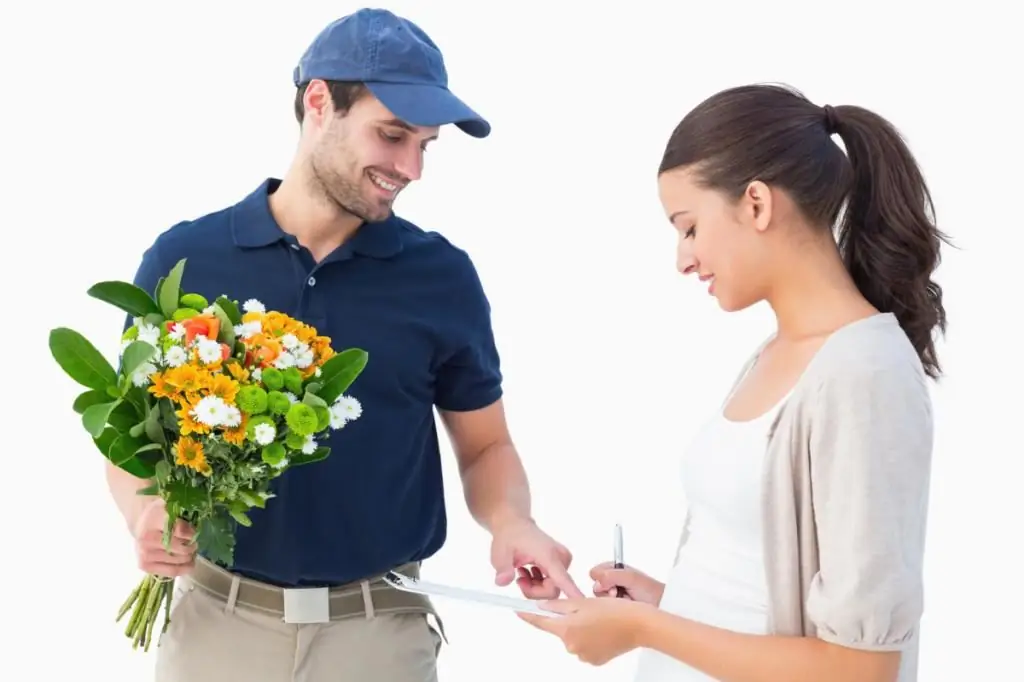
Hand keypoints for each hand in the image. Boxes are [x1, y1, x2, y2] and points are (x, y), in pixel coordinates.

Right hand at [132, 497, 196, 576]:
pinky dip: (184, 569)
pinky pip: (171, 571)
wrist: (142, 526)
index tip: (194, 533)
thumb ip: (184, 511)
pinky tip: (189, 563)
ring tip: (191, 551)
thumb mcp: (171, 506)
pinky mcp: (145, 566)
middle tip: (194, 544)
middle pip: (180, 547)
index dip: (192, 533)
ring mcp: (145, 554)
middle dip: (191, 546)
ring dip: (189, 557)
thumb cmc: (160, 516)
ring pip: (178, 560)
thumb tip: (199, 519)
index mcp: (155, 519)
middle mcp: (147, 538)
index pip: (180, 530)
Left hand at [490, 516, 584, 598]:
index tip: (581, 606)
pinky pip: (553, 583)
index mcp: (548, 555)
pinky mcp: (562, 564)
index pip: (563, 579)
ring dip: (535, 587)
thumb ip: (503, 568)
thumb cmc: (509, 536)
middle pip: (554, 590)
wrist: (515, 524)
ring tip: (522, 573)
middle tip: (519, 580)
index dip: (572, 594)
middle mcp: (560, 558)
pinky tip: (529, 571)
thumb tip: (502, 582)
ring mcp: (563, 561)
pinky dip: (539, 583)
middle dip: (535, 592)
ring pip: (553, 589)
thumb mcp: (500, 553)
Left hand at [517, 596, 652, 665]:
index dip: (527, 615)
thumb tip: (543, 606)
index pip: (540, 622)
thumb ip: (559, 605)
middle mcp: (571, 645)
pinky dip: (590, 638)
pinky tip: (602, 631)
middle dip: (567, 620)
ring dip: (580, 629)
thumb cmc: (614, 610)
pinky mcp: (594, 660)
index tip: (517, 610)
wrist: (639, 625)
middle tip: (584, 610)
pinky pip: (585, 647)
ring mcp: (583, 655)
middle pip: (560, 630)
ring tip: (598, 620)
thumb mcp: (583, 602)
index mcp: (567, 629)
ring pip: (573, 638)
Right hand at [590, 561, 664, 604]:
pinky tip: (622, 610)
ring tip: (623, 602)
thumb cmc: (652, 592)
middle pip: (596, 585)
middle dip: (605, 591)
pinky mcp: (616, 611)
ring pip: (599, 599)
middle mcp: (614, 583)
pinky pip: (604, 610)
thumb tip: (595, 575)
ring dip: (609, 601)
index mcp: (617, 571)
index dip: (599, 577)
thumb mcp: (632, 578)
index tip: (608, 584)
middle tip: (616, 594)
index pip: (597, 571)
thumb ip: (613, 575)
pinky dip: (612, 610)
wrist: (664, 608)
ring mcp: (615, 597)